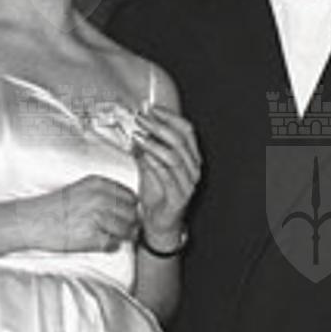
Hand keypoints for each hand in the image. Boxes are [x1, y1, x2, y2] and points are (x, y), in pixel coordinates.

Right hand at [34, 175, 139, 253]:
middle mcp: (100, 198)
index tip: (124, 215)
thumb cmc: (52, 208)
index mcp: (98, 184)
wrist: (30, 222)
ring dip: (120, 236)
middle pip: (133, 214)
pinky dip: (108, 246)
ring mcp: (98, 216)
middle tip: (116, 229)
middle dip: (128, 223)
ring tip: (105, 235)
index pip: (132, 196)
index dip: (130, 208)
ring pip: (127, 230)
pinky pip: (113, 244)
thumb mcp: (81, 190)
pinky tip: (95, 241)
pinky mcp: (92, 235)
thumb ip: (104, 194)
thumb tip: (127, 206)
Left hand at [132, 107, 200, 244]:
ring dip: (154, 143)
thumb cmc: (158, 194)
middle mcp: (193, 168)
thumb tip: (136, 130)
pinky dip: (154, 163)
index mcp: (191, 157)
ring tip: (138, 135)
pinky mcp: (178, 196)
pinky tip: (143, 155)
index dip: (169, 116)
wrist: (160, 222)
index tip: (151, 109)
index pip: (186, 130)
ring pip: (173, 157)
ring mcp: (188, 183)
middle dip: (158, 126)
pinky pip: (167, 176)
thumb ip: (146, 149)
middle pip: (179, 140)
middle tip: (141, 119)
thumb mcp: (151, 166)